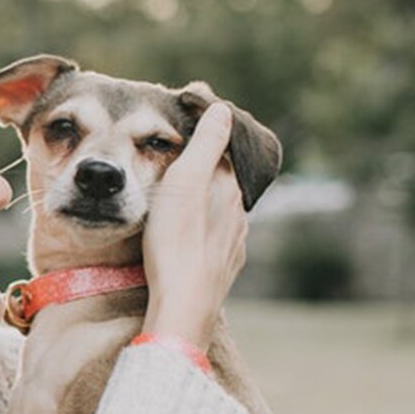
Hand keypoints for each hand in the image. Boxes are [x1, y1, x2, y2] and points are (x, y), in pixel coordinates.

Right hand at [139, 102, 247, 351]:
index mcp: (229, 188)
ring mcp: (233, 243)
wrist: (183, 304)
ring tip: (181, 204)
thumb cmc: (176, 241)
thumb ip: (206, 143)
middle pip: (223, 184)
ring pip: (221, 214)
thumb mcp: (184, 182)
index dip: (207, 142)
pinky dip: (204, 233)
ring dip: (205, 206)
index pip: (223, 153)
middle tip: (179, 168)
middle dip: (206, 174)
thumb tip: (223, 109)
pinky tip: (190, 238)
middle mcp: (238, 214)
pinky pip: (216, 241)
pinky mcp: (223, 268)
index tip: (187, 136)